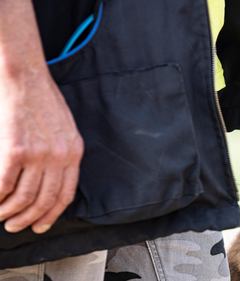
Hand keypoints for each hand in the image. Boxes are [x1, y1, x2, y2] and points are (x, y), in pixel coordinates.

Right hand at [0, 72, 83, 233]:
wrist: (25, 79)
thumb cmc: (42, 102)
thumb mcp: (65, 129)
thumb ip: (63, 154)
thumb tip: (51, 182)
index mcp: (74, 152)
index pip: (66, 194)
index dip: (52, 215)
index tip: (41, 226)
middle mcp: (60, 156)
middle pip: (45, 200)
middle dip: (28, 219)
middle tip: (15, 227)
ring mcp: (38, 154)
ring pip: (24, 198)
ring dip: (9, 212)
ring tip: (0, 216)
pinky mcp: (15, 150)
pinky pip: (4, 185)